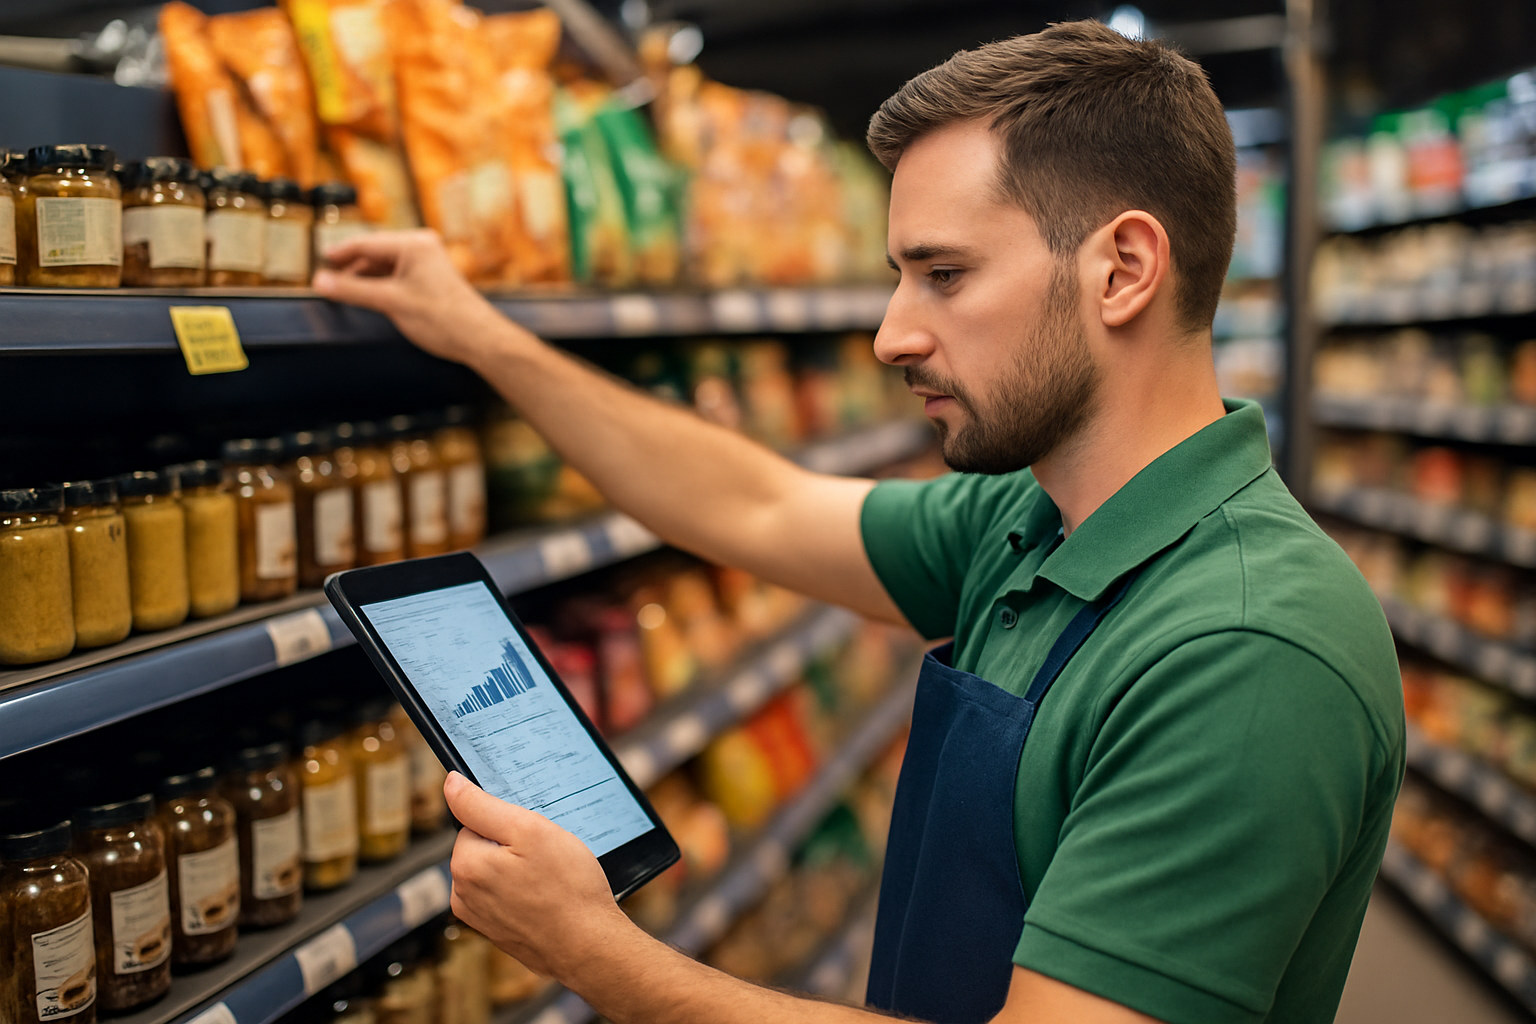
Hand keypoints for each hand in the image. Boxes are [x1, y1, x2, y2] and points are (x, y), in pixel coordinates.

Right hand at [311, 230, 529, 366]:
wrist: (479, 339)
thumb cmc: (443, 319)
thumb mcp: (391, 302)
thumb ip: (353, 291)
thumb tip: (320, 282)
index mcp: (413, 244)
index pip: (365, 244)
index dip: (339, 254)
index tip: (318, 262)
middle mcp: (422, 246)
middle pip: (374, 253)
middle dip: (350, 267)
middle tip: (326, 278)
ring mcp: (428, 261)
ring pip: (385, 265)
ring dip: (364, 277)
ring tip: (342, 290)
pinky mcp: (431, 277)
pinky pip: (397, 274)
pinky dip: (380, 284)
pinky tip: (368, 295)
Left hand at [443, 772, 636, 980]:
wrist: (589, 947)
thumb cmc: (567, 887)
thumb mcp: (529, 830)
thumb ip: (482, 805)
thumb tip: (451, 783)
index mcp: (464, 865)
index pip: (476, 820)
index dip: (510, 822)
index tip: (533, 835)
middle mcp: (463, 894)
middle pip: (486, 846)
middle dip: (514, 846)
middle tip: (547, 856)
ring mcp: (480, 918)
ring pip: (498, 872)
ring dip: (520, 869)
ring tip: (550, 879)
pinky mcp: (498, 933)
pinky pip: (507, 897)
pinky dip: (526, 893)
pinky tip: (548, 897)